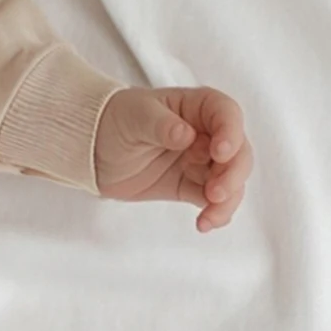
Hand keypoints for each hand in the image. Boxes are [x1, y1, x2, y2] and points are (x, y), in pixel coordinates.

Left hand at [93, 85, 252, 231]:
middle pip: (238, 152)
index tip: (221, 152)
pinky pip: (214, 200)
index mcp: (197, 106)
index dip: (231, 133)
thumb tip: (185, 134)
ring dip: (227, 199)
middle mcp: (206, 133)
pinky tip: (204, 224)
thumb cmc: (115, 120)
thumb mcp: (134, 116)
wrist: (92, 150)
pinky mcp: (191, 185)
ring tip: (209, 216)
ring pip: (231, 179)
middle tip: (216, 192)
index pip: (226, 114)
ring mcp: (202, 161)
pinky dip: (215, 213)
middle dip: (233, 174)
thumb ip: (160, 125)